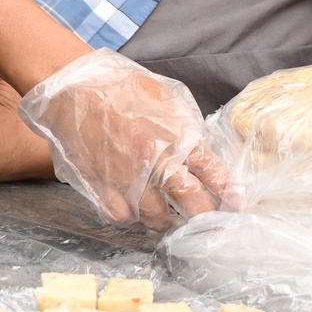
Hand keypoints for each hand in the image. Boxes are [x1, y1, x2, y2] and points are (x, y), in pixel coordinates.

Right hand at [17, 50, 244, 229]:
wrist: (73, 88)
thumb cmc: (120, 89)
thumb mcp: (165, 99)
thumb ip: (185, 127)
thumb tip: (201, 151)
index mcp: (175, 133)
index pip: (211, 170)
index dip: (227, 192)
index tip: (238, 205)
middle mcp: (154, 158)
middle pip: (189, 201)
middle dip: (204, 217)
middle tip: (208, 223)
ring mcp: (126, 175)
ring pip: (155, 216)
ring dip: (164, 219)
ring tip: (166, 215)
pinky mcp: (100, 186)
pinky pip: (122, 216)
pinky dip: (129, 215)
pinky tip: (131, 205)